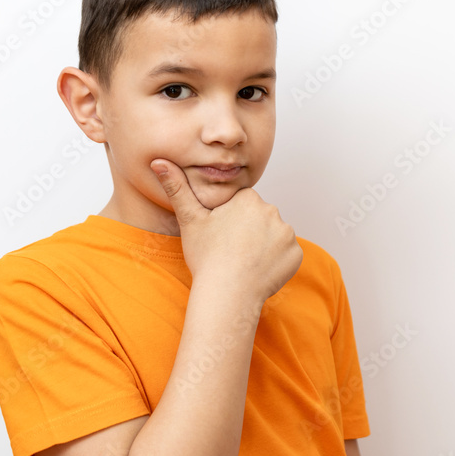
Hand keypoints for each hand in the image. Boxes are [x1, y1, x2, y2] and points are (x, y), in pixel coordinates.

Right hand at [151, 159, 302, 303]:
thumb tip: (158, 161)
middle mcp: (272, 211)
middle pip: (260, 219)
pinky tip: (259, 271)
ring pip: (274, 236)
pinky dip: (276, 262)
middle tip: (232, 251)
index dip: (231, 221)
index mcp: (248, 199)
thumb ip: (176, 188)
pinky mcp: (296, 254)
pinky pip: (286, 254)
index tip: (222, 237)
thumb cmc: (206, 258)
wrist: (227, 294)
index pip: (243, 205)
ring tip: (245, 262)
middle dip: (249, 232)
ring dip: (263, 246)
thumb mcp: (189, 220)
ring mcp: (287, 233)